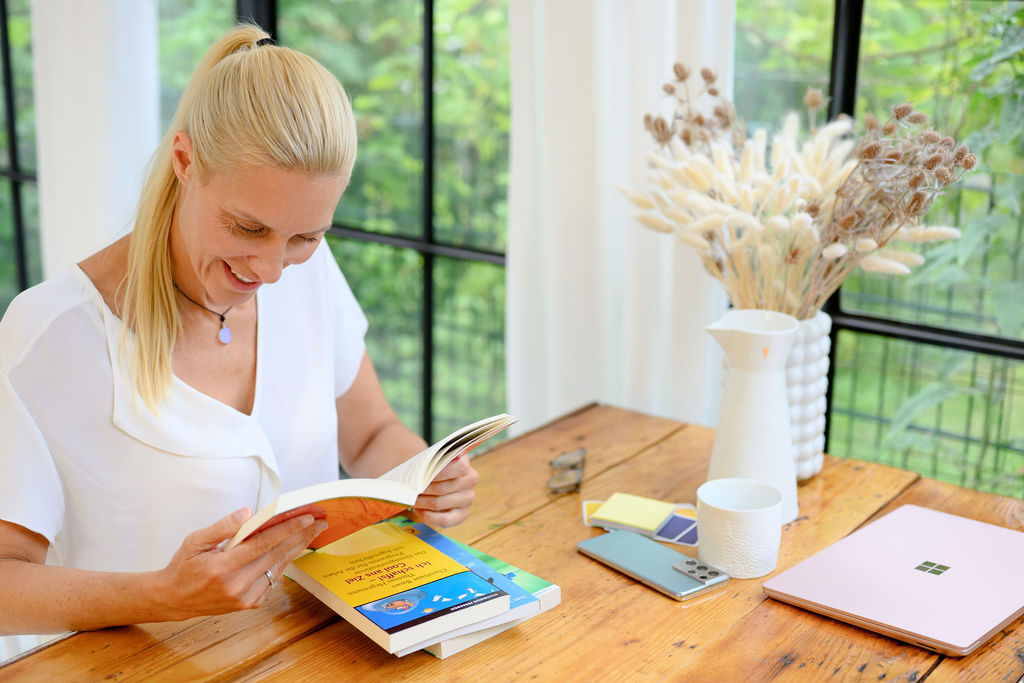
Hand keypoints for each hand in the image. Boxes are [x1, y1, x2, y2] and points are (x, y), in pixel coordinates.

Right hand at [155, 508, 326, 619]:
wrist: (174, 599)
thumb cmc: (184, 566)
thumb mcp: (195, 541)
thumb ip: (223, 527)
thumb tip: (248, 513)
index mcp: (222, 568)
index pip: (262, 544)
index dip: (287, 529)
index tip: (306, 517)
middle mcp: (236, 585)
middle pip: (276, 555)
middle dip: (300, 536)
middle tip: (319, 521)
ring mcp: (245, 597)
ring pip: (278, 567)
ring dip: (296, 548)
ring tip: (311, 531)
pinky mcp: (250, 604)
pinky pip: (272, 579)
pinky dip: (282, 562)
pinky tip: (291, 548)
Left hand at [411, 452, 479, 526]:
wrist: (429, 480)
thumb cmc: (427, 468)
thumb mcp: (427, 458)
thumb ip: (428, 459)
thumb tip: (426, 464)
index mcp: (464, 462)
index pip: (459, 468)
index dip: (439, 473)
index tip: (421, 475)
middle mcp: (470, 480)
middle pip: (444, 488)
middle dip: (423, 489)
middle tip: (410, 490)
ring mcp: (467, 498)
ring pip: (440, 503)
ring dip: (422, 502)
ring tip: (413, 499)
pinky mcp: (462, 514)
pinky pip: (444, 520)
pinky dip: (428, 516)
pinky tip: (419, 511)